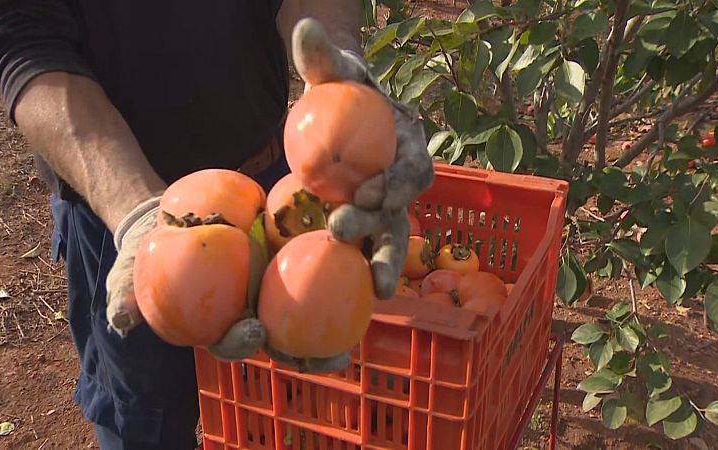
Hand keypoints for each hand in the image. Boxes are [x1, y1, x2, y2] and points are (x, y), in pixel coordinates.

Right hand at [105, 192, 344, 372]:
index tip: (252, 330)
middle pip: (291, 337)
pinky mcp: (299, 243)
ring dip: (343, 305)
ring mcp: (285, 278)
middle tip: (335, 359)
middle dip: (316, 353)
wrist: (176, 212)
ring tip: (371, 297)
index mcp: (226, 322)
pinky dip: (347, 243)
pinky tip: (364, 233)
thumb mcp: (130, 270)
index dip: (244, 343)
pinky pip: (328, 244)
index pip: (236, 341)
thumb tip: (121, 321)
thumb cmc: (153, 248)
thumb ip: (126, 296)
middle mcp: (262, 306)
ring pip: (321, 296)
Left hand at [291, 17, 434, 298]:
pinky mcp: (365, 225)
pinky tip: (350, 291)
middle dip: (385, 229)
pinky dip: (360, 268)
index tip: (369, 190)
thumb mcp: (334, 74)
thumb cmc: (343, 93)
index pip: (412, 167)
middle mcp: (404, 182)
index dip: (397, 181)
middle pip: (403, 211)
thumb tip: (305, 29)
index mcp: (407, 145)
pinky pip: (366, 250)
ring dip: (386, 262)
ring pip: (392, 239)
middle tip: (346, 231)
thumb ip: (322, 58)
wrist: (341, 114)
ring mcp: (386, 208)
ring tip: (380, 289)